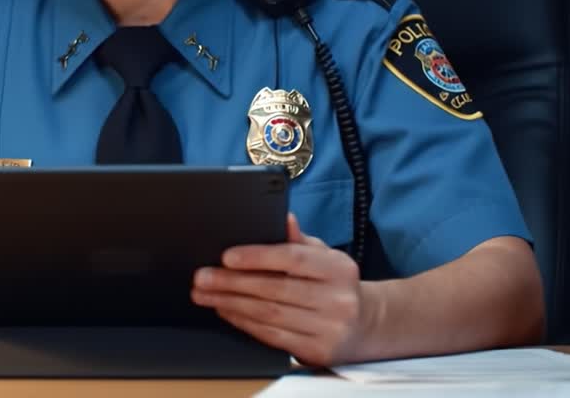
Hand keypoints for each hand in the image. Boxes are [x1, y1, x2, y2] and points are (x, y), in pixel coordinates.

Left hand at [191, 213, 369, 366]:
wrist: (366, 325)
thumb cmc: (336, 284)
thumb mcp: (325, 256)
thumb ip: (300, 240)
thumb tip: (284, 219)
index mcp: (338, 268)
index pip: (293, 258)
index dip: (257, 257)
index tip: (227, 257)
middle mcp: (337, 298)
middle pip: (275, 289)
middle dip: (232, 283)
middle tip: (202, 277)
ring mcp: (328, 328)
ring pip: (269, 315)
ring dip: (231, 304)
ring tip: (206, 295)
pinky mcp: (317, 350)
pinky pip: (272, 336)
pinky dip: (244, 323)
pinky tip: (227, 311)